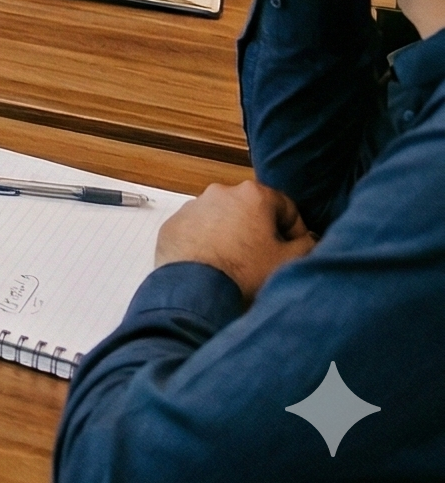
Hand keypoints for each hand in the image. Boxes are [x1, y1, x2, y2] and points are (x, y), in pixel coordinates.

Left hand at [154, 179, 314, 302]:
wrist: (197, 290)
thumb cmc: (246, 272)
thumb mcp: (289, 261)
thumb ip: (307, 245)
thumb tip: (308, 240)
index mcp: (252, 194)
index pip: (286, 206)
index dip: (296, 230)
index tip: (296, 249)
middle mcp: (220, 192)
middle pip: (252, 210)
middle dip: (262, 232)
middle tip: (267, 259)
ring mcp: (193, 206)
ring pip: (223, 219)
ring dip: (234, 236)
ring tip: (239, 265)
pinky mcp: (174, 223)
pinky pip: (198, 230)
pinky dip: (208, 243)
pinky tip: (214, 266)